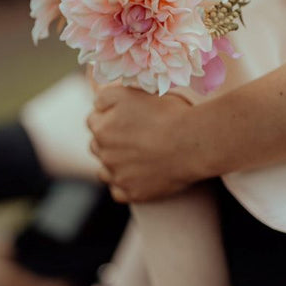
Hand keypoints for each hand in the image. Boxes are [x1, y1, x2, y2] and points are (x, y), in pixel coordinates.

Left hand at [88, 85, 198, 201]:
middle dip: (109, 142)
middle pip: (97, 147)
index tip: (126, 119)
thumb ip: (106, 95)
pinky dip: (124, 185)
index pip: (93, 121)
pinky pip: (118, 192)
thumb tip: (95, 102)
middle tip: (133, 137)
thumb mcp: (132, 92)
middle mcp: (105, 154)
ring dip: (114, 165)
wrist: (192, 143)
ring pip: (104, 172)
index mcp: (102, 128)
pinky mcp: (133, 193)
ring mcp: (118, 176)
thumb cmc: (167, 114)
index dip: (108, 118)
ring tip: (136, 158)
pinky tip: (138, 176)